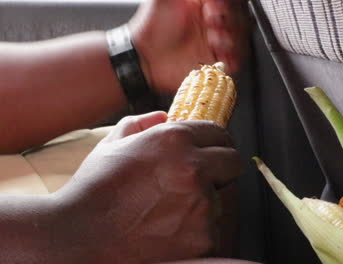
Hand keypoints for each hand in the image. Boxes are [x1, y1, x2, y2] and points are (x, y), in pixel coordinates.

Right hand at [52, 111, 240, 262]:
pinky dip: (205, 228)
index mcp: (174, 140)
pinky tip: (178, 230)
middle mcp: (193, 169)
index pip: (219, 134)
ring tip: (179, 210)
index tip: (211, 153)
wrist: (77, 241)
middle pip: (232, 162)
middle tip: (200, 181)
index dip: (214, 144)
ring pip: (227, 197)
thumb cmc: (92, 194)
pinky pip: (219, 227)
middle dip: (220, 169)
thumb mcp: (111, 147)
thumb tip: (162, 114)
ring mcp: (202, 205)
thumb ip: (139, 124)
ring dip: (212, 200)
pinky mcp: (205, 238)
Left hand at [128, 0, 248, 92]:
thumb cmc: (150, 26)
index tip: (212, 7)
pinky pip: (234, 60)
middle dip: (229, 20)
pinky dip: (233, 58)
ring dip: (231, 39)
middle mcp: (210, 23)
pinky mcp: (213, 62)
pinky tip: (222, 56)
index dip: (223, 5)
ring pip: (239, 39)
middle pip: (237, 19)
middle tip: (212, 23)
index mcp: (202, 5)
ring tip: (214, 40)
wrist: (143, 58)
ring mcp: (213, 43)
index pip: (226, 3)